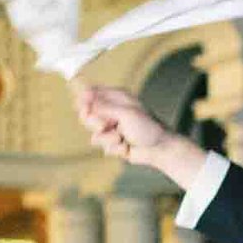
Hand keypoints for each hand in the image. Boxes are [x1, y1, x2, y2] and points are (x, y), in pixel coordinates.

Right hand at [73, 84, 202, 181]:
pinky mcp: (114, 143)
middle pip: (87, 115)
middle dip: (93, 123)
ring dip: (107, 138)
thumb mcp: (125, 113)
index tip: (84, 108)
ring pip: (94, 134)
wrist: (160, 149)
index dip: (84, 100)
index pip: (92, 93)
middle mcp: (113, 112)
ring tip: (120, 138)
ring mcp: (113, 128)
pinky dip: (115, 148)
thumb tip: (83, 97)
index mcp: (117, 98)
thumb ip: (103, 106)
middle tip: (103, 125)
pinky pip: (104, 147)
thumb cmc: (147, 127)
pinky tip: (127, 148)